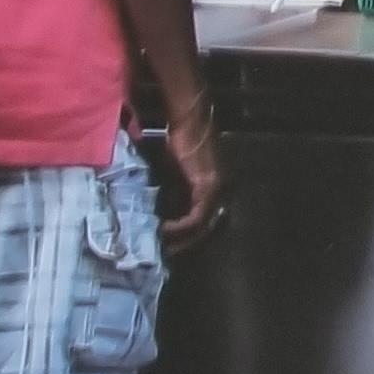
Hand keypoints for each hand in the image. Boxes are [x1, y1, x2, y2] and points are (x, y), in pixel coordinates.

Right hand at [159, 98, 226, 247]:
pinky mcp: (208, 187)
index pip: (202, 222)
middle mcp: (220, 193)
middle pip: (203, 229)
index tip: (164, 244)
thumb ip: (170, 188)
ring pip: (201, 227)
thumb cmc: (180, 140)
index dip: (185, 236)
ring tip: (160, 244)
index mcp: (213, 190)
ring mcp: (217, 191)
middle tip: (161, 252)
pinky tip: (163, 229)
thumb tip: (154, 208)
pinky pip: (196, 217)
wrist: (189, 121)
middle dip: (182, 243)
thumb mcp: (173, 171)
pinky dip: (180, 227)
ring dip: (180, 238)